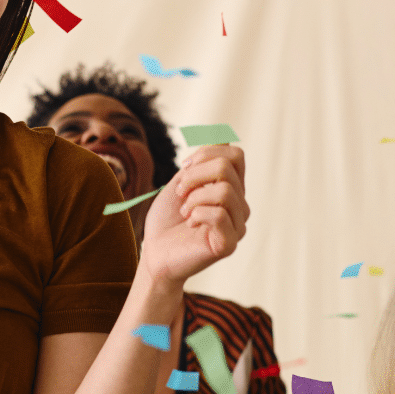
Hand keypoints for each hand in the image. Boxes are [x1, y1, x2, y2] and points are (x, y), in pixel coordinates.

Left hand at [138, 145, 248, 286]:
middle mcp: (239, 206)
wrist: (154, 253)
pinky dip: (197, 214)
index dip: (206, 154)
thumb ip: (202, 163)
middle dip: (194, 175)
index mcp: (231, 189)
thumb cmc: (166, 221)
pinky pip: (218, 214)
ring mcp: (237, 225)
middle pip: (227, 167)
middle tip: (180, 194)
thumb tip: (224, 139)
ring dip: (194, 197)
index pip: (235, 155)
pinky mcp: (229, 244)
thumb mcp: (181, 182)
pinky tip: (190, 225)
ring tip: (185, 212)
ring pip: (224, 190)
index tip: (183, 170)